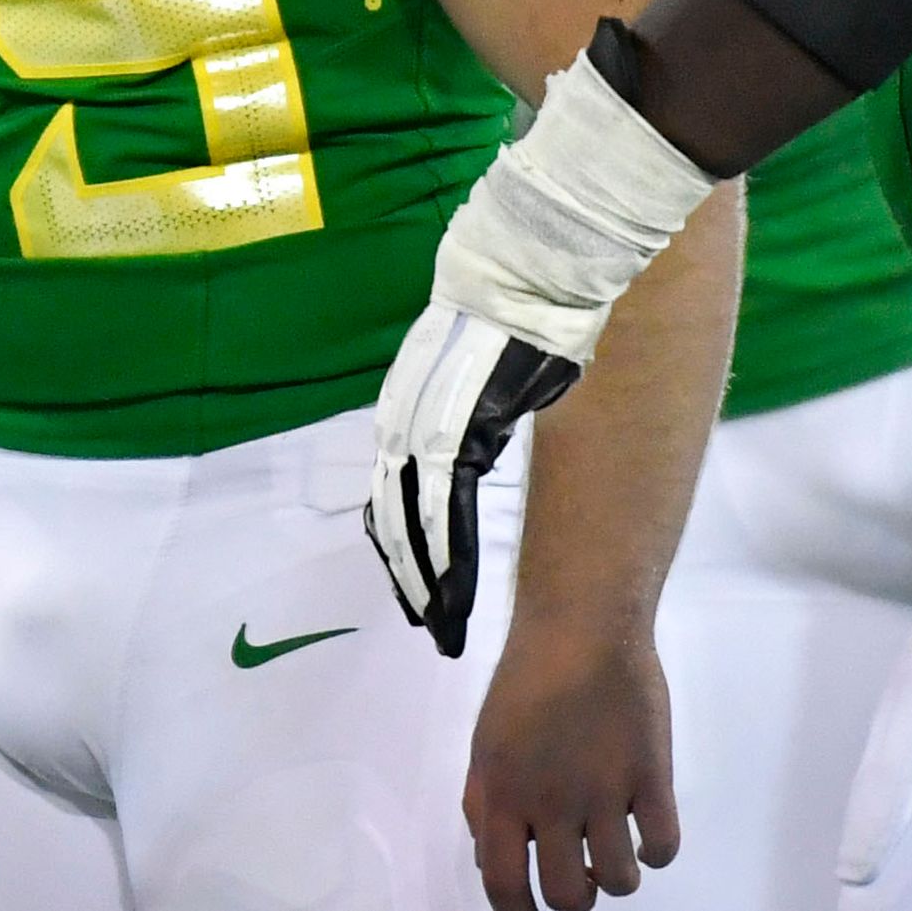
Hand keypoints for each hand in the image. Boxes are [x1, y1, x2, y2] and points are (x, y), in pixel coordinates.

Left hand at [368, 300, 577, 655]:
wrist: (518, 284)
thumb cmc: (508, 322)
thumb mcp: (471, 377)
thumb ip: (463, 412)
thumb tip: (472, 430)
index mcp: (404, 414)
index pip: (392, 497)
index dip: (402, 548)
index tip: (414, 588)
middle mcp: (401, 428)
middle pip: (395, 522)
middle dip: (411, 580)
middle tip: (426, 624)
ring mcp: (422, 434)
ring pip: (414, 529)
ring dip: (428, 584)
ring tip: (441, 627)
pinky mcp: (453, 439)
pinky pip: (445, 515)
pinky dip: (449, 562)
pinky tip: (454, 596)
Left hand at [466, 607, 679, 907]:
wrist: (582, 623)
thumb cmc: (529, 677)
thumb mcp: (486, 739)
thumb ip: (483, 801)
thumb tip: (489, 857)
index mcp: (504, 792)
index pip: (503, 884)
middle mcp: (552, 801)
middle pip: (567, 895)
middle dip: (574, 897)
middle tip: (581, 874)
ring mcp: (606, 789)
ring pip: (620, 881)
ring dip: (618, 876)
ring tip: (614, 850)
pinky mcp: (651, 774)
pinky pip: (664, 846)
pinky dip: (657, 852)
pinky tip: (646, 831)